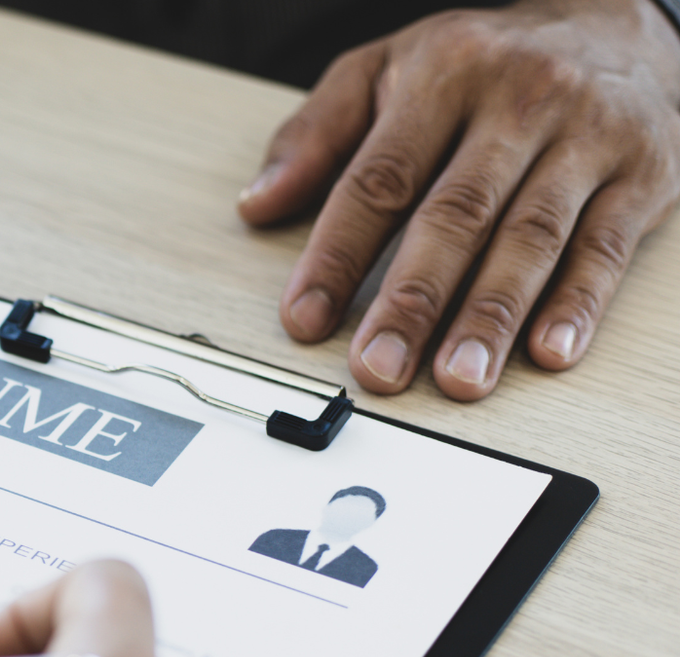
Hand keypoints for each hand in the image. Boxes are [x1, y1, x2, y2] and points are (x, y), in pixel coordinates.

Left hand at [239, 0, 679, 398]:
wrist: (621, 19)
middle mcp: (520, 102)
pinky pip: (606, 246)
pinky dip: (578, 303)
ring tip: (458, 379)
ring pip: (532, 237)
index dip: (337, 255)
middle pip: (456, 216)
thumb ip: (316, 134)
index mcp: (445, 75)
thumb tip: (258, 202)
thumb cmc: (484, 60)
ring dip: (491, 316)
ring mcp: (587, 138)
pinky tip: (549, 351)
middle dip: (413, 301)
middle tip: (379, 368)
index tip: (305, 319)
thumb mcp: (387, 68)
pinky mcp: (643, 173)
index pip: (379, 179)